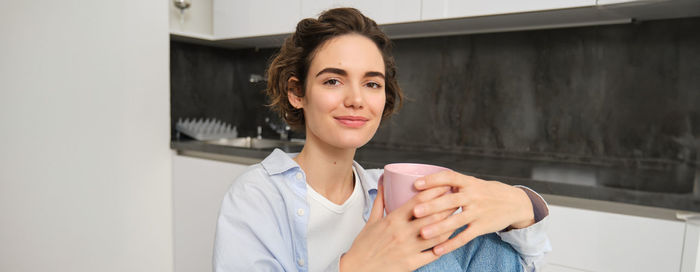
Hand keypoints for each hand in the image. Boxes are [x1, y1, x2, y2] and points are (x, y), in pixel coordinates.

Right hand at [339, 183, 453, 271]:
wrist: (358, 270)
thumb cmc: (364, 245)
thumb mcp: (371, 221)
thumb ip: (381, 201)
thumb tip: (384, 181)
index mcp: (393, 220)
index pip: (419, 201)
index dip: (434, 191)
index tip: (445, 185)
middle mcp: (403, 232)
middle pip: (432, 215)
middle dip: (448, 205)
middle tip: (457, 199)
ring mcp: (408, 249)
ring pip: (437, 234)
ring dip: (450, 224)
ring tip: (457, 217)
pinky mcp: (412, 263)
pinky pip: (433, 253)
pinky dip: (444, 246)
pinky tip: (450, 239)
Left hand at [412, 171, 534, 255]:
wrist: (515, 203)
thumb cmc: (487, 192)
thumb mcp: (474, 183)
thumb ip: (455, 184)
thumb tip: (427, 184)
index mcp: (469, 182)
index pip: (449, 177)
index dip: (432, 180)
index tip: (416, 184)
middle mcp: (473, 196)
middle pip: (450, 201)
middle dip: (432, 206)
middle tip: (415, 211)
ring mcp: (478, 212)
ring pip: (456, 221)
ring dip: (439, 228)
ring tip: (423, 233)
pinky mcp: (482, 227)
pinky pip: (464, 237)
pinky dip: (451, 244)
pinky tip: (437, 250)